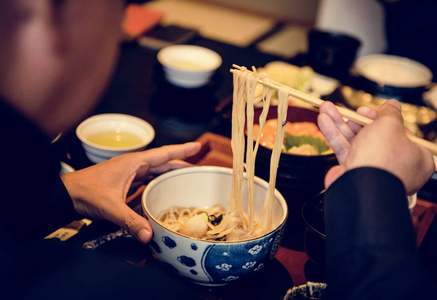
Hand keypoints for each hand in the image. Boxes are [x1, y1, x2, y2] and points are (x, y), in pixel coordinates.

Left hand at [61, 142, 200, 242]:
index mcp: (133, 163)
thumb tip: (148, 236)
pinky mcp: (123, 181)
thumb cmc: (85, 193)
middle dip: (180, 164)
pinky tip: (162, 190)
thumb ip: (130, 221)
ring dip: (169, 174)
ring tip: (185, 179)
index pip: (163, 154)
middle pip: (162, 163)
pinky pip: (146, 179)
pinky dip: (157, 183)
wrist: (64, 194)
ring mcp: (128, 173)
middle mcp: (133, 165)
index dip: (182, 150)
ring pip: (154, 171)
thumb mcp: (110, 207)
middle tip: (198, 170)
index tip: (198, 146)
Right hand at [317, 100, 434, 193]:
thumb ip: (389, 112)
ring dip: (339, 124)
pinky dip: (334, 135)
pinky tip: (323, 121)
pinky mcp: (354, 173)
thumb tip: (391, 104)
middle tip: (345, 109)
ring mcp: (373, 170)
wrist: (362, 187)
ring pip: (355, 141)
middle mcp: (396, 165)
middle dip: (354, 119)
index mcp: (416, 156)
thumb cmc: (382, 158)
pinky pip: (344, 150)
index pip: (400, 131)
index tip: (367, 111)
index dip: (382, 118)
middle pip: (374, 135)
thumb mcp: (389, 125)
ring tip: (325, 109)